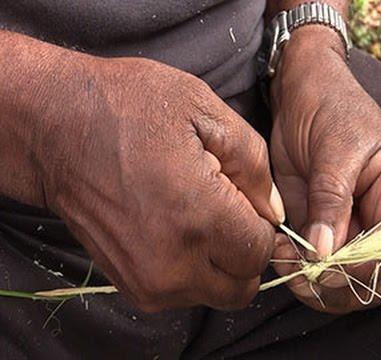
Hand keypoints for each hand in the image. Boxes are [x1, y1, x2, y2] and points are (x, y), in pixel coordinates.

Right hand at [25, 55, 284, 310]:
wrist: (57, 129)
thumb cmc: (129, 109)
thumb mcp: (204, 110)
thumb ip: (254, 164)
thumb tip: (274, 211)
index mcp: (199, 217)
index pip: (260, 251)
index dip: (261, 225)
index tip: (244, 199)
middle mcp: (174, 263)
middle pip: (241, 286)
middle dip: (246, 252)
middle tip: (229, 213)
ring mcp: (148, 281)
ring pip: (214, 293)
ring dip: (219, 264)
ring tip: (198, 217)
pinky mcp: (129, 285)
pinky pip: (183, 293)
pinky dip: (192, 270)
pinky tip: (176, 229)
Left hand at [269, 28, 380, 313]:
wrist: (300, 90)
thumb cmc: (328, 107)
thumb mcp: (334, 150)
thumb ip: (331, 202)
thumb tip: (326, 254)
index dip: (361, 265)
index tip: (324, 265)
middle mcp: (376, 210)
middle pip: (369, 269)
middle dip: (336, 280)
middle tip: (301, 272)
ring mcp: (345, 218)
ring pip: (340, 271)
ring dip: (313, 277)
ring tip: (285, 260)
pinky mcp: (316, 219)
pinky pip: (313, 256)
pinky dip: (296, 263)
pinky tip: (279, 251)